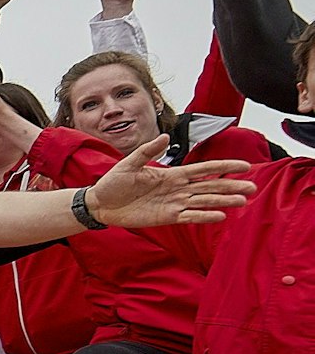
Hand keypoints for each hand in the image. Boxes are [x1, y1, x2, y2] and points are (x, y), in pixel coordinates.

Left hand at [82, 134, 255, 229]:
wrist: (100, 204)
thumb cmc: (113, 182)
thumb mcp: (128, 164)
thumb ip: (146, 151)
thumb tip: (163, 136)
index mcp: (172, 174)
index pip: (203, 169)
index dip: (224, 167)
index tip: (244, 166)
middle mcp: (177, 188)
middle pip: (210, 186)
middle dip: (231, 186)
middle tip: (253, 188)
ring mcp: (174, 203)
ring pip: (204, 201)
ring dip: (223, 201)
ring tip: (243, 201)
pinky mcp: (167, 217)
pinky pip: (189, 217)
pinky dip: (204, 216)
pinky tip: (220, 216)